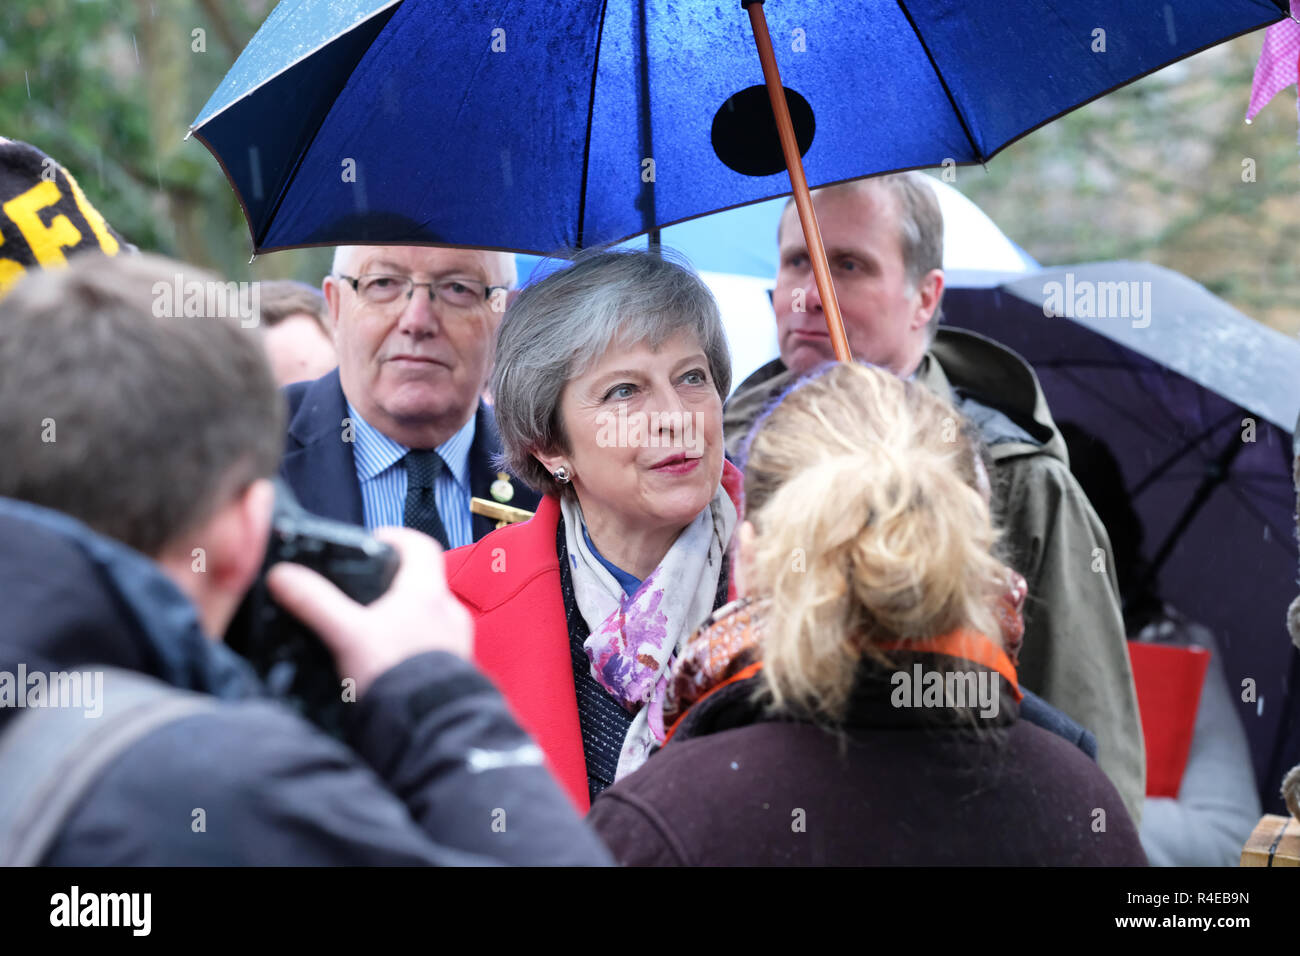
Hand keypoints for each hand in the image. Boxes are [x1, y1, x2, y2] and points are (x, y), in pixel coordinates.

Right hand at [266, 527, 472, 695]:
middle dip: (391, 584)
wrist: (429, 731)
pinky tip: (385, 663)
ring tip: (368, 630)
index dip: (395, 538)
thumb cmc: (395, 677)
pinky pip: (432, 646)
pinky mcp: (453, 671)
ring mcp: (456, 643)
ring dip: (401, 617)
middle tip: (360, 592)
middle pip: (422, 582)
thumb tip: (282, 575)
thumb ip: (315, 603)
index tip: (372, 543)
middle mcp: (449, 613)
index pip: (420, 545)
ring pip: (427, 616)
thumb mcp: (346, 635)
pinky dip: (409, 646)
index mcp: (428, 592)